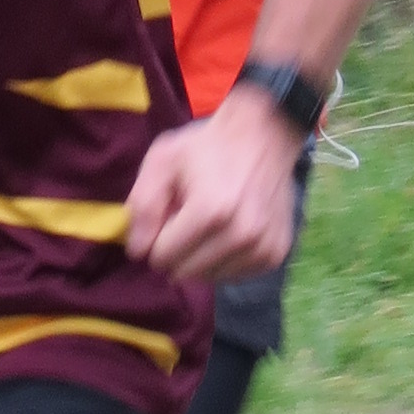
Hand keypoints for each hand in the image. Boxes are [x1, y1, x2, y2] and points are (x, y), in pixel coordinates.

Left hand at [128, 89, 300, 283]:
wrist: (265, 135)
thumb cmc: (208, 147)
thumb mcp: (162, 162)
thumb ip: (143, 206)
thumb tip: (138, 252)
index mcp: (210, 212)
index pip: (163, 256)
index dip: (156, 238)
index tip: (168, 217)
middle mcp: (240, 235)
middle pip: (185, 272)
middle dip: (178, 250)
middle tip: (188, 220)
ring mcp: (262, 247)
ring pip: (209, 277)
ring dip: (201, 257)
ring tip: (210, 223)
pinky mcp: (275, 254)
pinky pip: (234, 276)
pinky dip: (224, 260)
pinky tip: (228, 232)